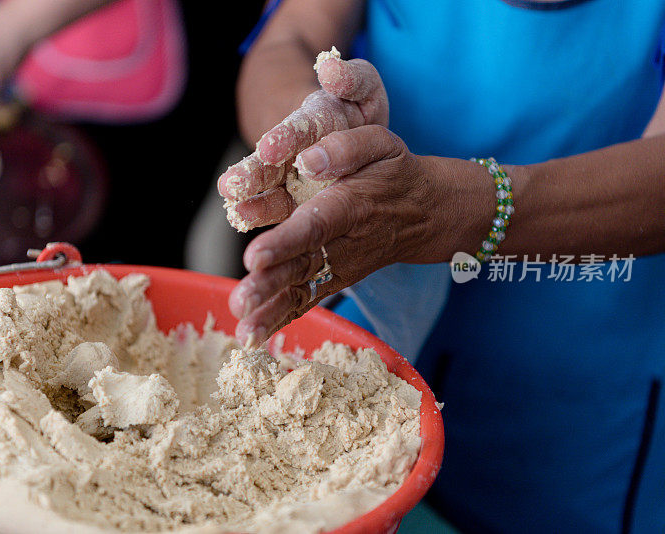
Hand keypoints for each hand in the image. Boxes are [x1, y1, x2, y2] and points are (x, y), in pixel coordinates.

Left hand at [223, 58, 492, 344]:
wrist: (423, 212)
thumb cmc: (394, 172)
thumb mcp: (380, 144)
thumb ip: (344, 147)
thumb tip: (307, 161)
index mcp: (347, 206)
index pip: (314, 227)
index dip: (285, 243)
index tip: (255, 257)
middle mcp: (341, 243)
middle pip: (302, 266)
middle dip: (270, 285)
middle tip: (241, 302)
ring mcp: (337, 266)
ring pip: (301, 290)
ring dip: (271, 311)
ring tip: (244, 331)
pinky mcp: (332, 279)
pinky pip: (306, 301)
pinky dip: (281, 320)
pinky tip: (253, 336)